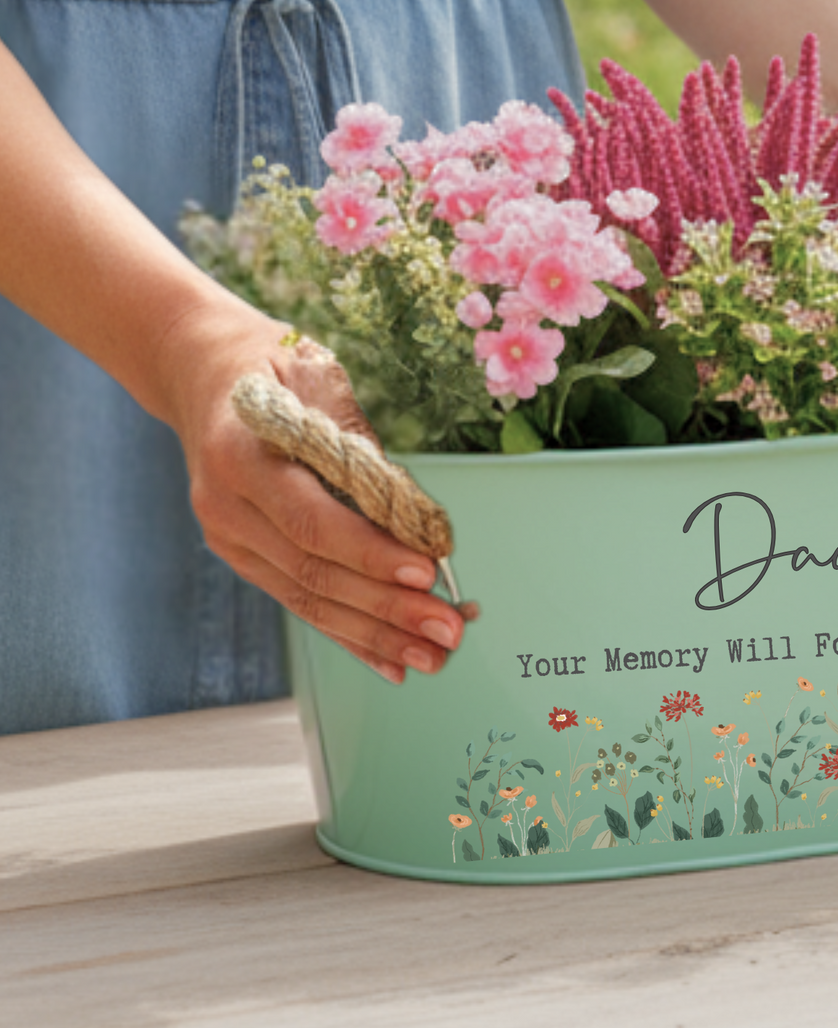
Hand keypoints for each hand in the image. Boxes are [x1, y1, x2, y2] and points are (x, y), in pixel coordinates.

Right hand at [161, 301, 474, 682]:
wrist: (199, 371)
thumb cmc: (272, 365)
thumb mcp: (316, 375)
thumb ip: (356, 440)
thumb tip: (411, 508)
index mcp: (240, 454)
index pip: (313, 519)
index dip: (371, 552)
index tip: (428, 572)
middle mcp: (227, 507)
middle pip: (315, 572)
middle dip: (387, 607)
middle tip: (448, 630)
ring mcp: (230, 538)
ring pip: (308, 598)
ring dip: (376, 633)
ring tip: (433, 657)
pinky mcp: (244, 556)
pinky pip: (301, 601)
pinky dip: (348, 634)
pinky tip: (391, 661)